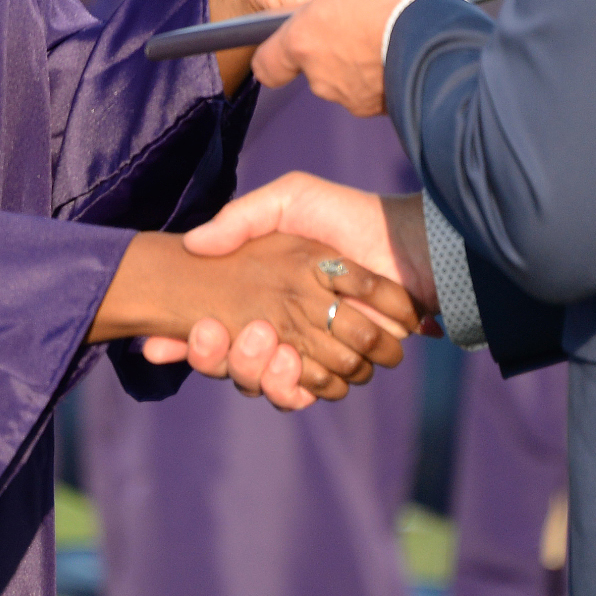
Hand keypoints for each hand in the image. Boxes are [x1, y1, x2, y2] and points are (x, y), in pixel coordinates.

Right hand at [93, 232, 418, 409]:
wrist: (405, 247)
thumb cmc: (345, 218)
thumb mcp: (289, 201)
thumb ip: (240, 218)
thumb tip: (193, 245)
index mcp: (254, 298)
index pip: (209, 331)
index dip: (190, 339)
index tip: (190, 326)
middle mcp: (273, 331)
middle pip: (228, 364)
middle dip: (219, 356)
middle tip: (221, 333)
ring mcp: (304, 354)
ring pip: (260, 383)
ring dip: (254, 371)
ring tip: (265, 345)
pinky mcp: (336, 371)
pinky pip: (302, 394)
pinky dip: (294, 386)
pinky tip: (292, 364)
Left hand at [253, 0, 448, 117]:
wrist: (439, 36)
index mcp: (303, 42)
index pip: (267, 64)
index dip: (272, 54)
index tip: (281, 45)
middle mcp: (322, 77)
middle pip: (316, 65)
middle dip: (334, 44)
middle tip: (358, 18)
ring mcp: (356, 97)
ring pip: (350, 77)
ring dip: (364, 57)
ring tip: (391, 29)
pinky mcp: (388, 108)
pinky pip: (382, 87)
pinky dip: (390, 69)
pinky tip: (409, 47)